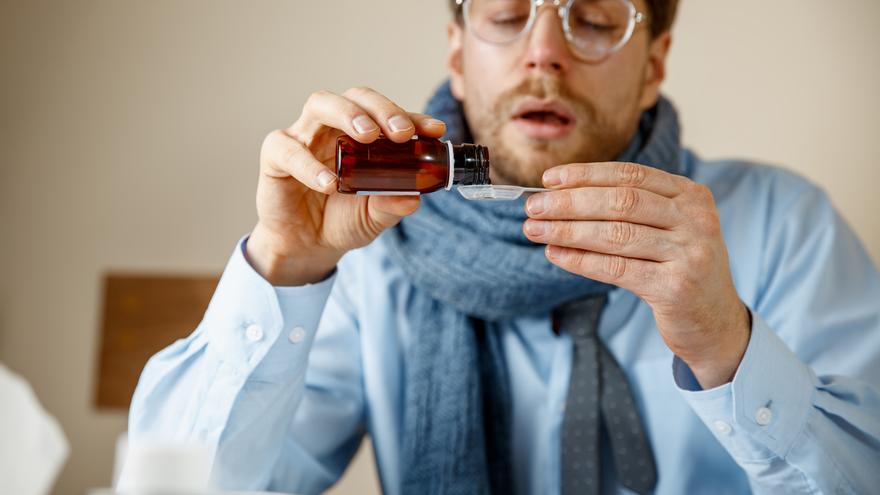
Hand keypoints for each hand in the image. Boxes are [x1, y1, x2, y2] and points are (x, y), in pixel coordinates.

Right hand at [247, 87, 445, 285]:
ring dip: (348, 115)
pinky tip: (329, 183)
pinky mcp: (276, 157)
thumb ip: (392, 205)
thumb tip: (413, 199)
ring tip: (368, 137)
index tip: (435, 130)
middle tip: (401, 132)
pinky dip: (309, 164)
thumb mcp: (375, 217)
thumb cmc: (342, 220)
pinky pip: (289, 150)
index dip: (412, 118)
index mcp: (362, 136)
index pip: (388, 115)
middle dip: (381, 109)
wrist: (306, 247)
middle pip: (355, 96)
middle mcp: (334, 128)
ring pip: (321, 104)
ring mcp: (303, 137)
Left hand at [523, 162, 750, 388]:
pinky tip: (555, 255)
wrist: (715, 323)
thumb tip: (561, 195)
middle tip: (533, 207)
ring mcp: (689, 253)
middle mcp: (695, 220)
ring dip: (568, 231)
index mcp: (691, 195)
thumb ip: (630, 210)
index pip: (631, 175)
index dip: (586, 175)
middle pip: (620, 202)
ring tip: (535, 230)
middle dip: (570, 202)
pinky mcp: (676, 287)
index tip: (549, 179)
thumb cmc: (679, 270)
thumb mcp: (668, 230)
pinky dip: (581, 261)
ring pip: (615, 234)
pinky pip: (617, 269)